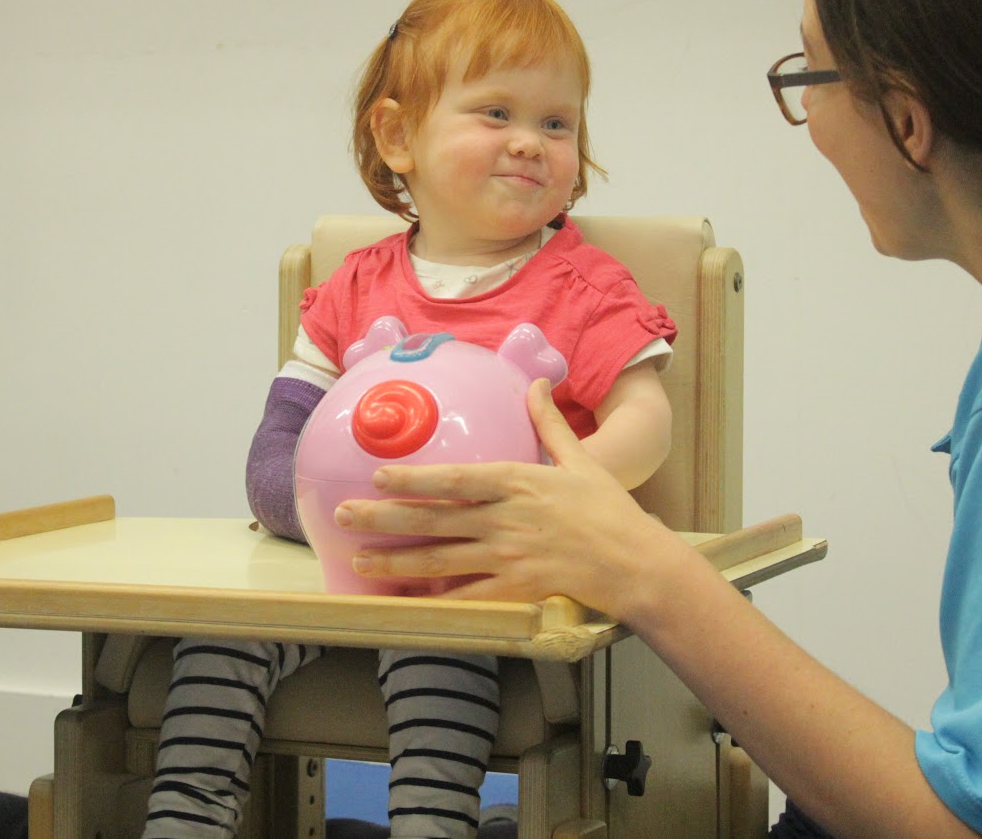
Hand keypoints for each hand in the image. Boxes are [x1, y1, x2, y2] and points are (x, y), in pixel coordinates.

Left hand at [335, 379, 685, 612]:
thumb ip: (549, 423)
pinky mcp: (516, 590)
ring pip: (439, 559)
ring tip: (359, 560)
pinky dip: (434, 598)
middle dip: (384, 517)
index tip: (377, 474)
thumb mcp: (579, 459)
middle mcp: (505, 519)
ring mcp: (508, 557)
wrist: (636, 562)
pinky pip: (467, 596)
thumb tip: (538, 382)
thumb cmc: (609, 510)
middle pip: (434, 519)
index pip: (454, 479)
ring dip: (395, 561)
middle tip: (345, 515)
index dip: (412, 478)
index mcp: (518, 482)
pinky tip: (405, 599)